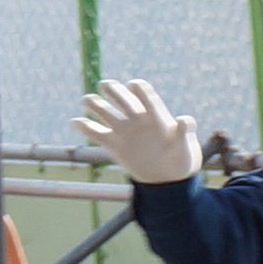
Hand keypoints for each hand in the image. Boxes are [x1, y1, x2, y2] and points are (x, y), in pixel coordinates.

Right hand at [77, 78, 204, 184]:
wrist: (168, 178)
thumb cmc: (182, 161)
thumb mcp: (186, 149)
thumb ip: (184, 133)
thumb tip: (184, 119)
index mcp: (157, 117)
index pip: (147, 98)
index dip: (140, 90)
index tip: (133, 85)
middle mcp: (138, 120)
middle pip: (124, 100)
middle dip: (115, 91)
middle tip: (105, 84)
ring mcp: (124, 131)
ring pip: (107, 113)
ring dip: (97, 105)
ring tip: (87, 100)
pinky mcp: (114, 145)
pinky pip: (97, 133)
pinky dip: (86, 127)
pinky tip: (75, 121)